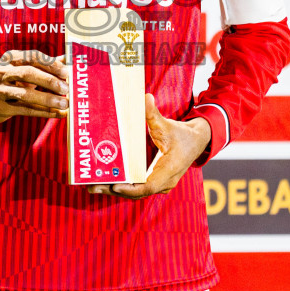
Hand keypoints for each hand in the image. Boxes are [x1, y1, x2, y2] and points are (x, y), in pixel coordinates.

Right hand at [0, 49, 68, 123]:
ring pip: (25, 94)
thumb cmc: (8, 80)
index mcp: (10, 58)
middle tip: (66, 88)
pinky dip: (43, 112)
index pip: (32, 57)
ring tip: (65, 103)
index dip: (50, 64)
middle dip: (49, 81)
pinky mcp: (0, 107)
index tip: (66, 72)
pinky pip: (25, 110)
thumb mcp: (21, 68)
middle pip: (27, 73)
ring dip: (47, 99)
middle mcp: (2, 72)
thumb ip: (44, 63)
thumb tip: (67, 59)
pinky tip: (58, 113)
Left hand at [90, 94, 211, 198]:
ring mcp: (161, 184)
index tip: (114, 185)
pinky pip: (139, 188)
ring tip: (94, 186)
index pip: (148, 186)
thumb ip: (154, 114)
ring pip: (137, 192)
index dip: (130, 188)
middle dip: (115, 191)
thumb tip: (146, 98)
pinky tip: (107, 182)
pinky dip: (124, 186)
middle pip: (137, 193)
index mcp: (169, 170)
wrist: (197, 141)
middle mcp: (165, 182)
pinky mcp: (157, 182)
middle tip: (92, 187)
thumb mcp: (167, 125)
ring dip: (116, 190)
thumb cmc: (182, 135)